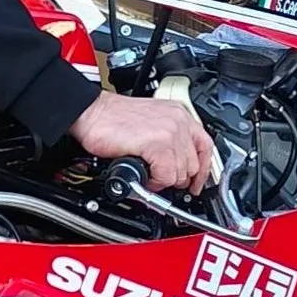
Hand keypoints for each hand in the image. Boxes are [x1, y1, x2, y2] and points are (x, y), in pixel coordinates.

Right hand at [75, 90, 220, 195]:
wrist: (90, 113)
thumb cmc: (111, 119)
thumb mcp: (150, 123)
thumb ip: (167, 140)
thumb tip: (175, 166)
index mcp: (178, 114)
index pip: (205, 146)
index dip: (202, 170)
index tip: (196, 183)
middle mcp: (178, 121)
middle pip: (193, 164)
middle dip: (176, 178)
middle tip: (159, 180)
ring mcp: (170, 132)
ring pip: (180, 173)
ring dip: (163, 180)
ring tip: (147, 175)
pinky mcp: (158, 143)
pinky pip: (166, 176)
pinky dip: (155, 182)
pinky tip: (144, 176)